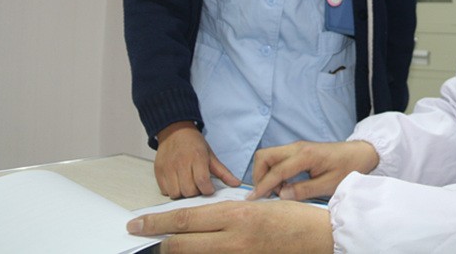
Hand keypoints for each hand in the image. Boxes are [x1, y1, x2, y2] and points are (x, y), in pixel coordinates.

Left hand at [127, 199, 332, 253]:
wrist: (318, 237)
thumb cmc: (291, 216)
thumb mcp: (256, 206)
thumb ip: (226, 215)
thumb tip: (197, 221)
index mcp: (236, 215)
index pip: (184, 219)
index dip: (155, 222)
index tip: (136, 223)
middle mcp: (233, 239)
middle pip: (181, 244)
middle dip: (160, 241)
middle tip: (146, 236)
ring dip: (181, 250)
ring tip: (172, 243)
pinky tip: (200, 251)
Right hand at [154, 121, 240, 197]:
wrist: (174, 131)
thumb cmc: (194, 144)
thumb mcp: (211, 155)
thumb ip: (223, 172)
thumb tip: (237, 184)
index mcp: (197, 158)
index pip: (202, 181)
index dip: (207, 190)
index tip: (209, 189)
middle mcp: (181, 163)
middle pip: (188, 190)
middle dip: (196, 192)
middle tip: (198, 187)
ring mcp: (168, 168)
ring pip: (175, 193)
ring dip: (183, 193)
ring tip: (187, 185)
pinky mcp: (158, 172)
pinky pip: (164, 191)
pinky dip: (171, 191)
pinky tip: (177, 183)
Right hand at [250, 140, 378, 200]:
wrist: (359, 153)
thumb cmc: (347, 167)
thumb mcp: (329, 184)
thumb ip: (304, 190)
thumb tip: (281, 195)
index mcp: (306, 155)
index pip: (277, 170)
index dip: (263, 185)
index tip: (253, 199)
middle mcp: (297, 147)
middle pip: (264, 156)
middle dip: (259, 175)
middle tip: (267, 194)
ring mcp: (296, 147)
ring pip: (268, 156)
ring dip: (266, 173)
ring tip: (278, 191)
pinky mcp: (297, 150)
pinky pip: (277, 158)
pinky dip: (273, 171)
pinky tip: (284, 185)